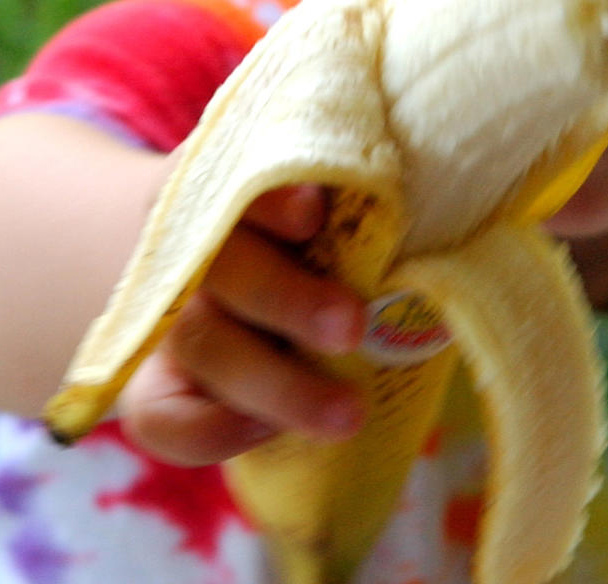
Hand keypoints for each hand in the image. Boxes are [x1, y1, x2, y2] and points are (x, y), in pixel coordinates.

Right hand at [116, 185, 367, 465]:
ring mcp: (172, 317)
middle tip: (352, 325)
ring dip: (276, 384)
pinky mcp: (158, 383)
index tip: (314, 209)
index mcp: (239, 185)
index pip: (233, 175)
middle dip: (286, 299)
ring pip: (202, 345)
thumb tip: (449, 217)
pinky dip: (214, 431)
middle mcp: (196, 245)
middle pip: (222, 267)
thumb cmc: (322, 240)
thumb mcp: (345, 210)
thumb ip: (370, 209)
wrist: (246, 282)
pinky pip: (162, 418)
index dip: (268, 197)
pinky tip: (269, 433)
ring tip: (349, 414)